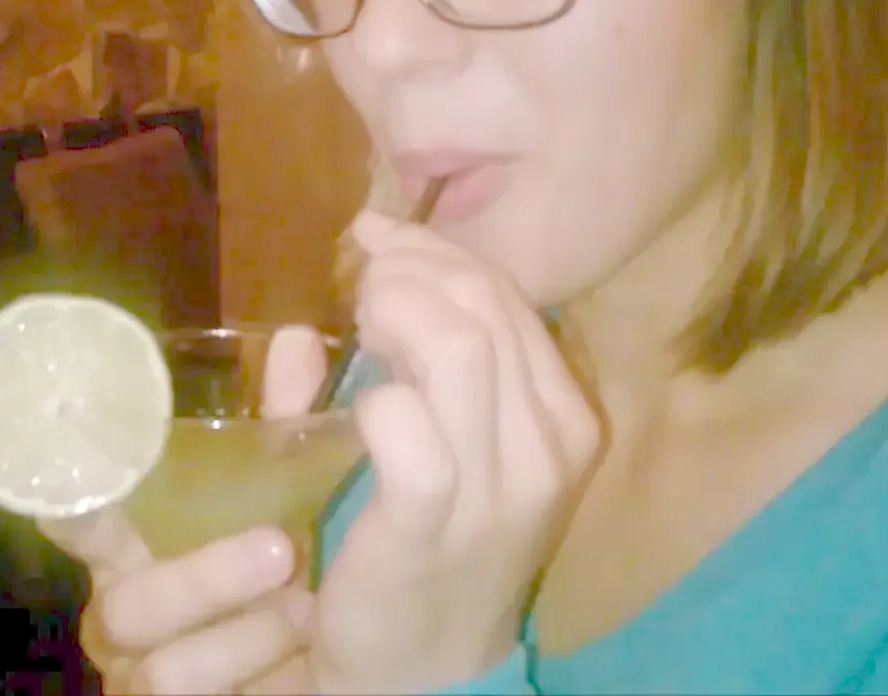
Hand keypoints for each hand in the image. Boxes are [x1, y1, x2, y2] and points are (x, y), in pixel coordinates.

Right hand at [38, 326, 331, 694]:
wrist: (348, 672)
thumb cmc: (295, 572)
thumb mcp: (293, 493)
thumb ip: (286, 426)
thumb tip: (295, 338)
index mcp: (137, 546)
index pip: (79, 521)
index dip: (67, 505)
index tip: (79, 488)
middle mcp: (129, 611)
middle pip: (119, 604)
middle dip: (198, 577)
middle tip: (280, 548)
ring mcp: (145, 673)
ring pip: (156, 663)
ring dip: (243, 630)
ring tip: (306, 603)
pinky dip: (247, 668)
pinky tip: (298, 650)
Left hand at [310, 211, 601, 694]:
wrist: (429, 670)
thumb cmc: (433, 547)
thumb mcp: (441, 447)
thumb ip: (401, 371)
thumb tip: (323, 310)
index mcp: (564, 417)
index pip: (510, 300)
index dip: (440, 252)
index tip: (380, 235)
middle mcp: (551, 445)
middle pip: (485, 307)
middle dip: (413, 269)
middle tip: (363, 273)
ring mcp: (500, 487)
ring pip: (457, 348)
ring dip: (394, 313)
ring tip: (358, 321)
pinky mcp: (434, 523)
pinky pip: (409, 430)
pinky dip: (374, 398)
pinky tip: (357, 404)